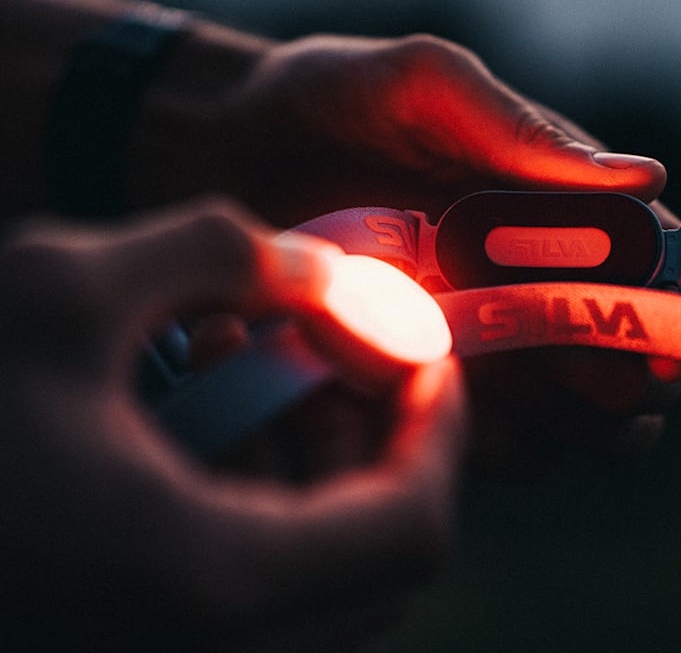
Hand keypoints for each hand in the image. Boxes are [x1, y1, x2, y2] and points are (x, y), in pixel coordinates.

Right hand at [0, 200, 464, 649]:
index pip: (413, 525)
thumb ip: (218, 253)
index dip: (437, 426)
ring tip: (231, 358)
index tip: (423, 347)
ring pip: (311, 580)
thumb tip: (327, 268)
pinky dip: (246, 503)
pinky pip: (241, 589)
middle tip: (324, 345)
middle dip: (367, 437)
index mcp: (214, 585)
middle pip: (374, 559)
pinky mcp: (131, 646)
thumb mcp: (57, 290)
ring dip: (303, 464)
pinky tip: (182, 413)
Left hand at [140, 32, 680, 475]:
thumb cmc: (330, 98)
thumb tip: (650, 177)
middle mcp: (551, 287)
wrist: (223, 151)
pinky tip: (429, 402)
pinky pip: (508, 453)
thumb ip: (522, 129)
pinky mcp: (445, 395)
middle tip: (561, 372)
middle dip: (628, 389)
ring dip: (563, 425)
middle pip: (645, 372)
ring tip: (479, 374)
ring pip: (589, 430)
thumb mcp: (423, 84)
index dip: (680, 317)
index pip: (667, 275)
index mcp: (569, 211)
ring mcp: (503, 350)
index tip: (657, 347)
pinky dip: (493, 447)